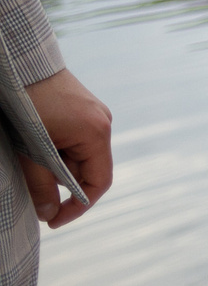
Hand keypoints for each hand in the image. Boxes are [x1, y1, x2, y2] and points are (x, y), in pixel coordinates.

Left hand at [21, 66, 109, 227]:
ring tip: (32, 164)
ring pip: (82, 156)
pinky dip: (60, 153)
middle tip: (36, 195)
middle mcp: (103, 124)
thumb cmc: (29, 105)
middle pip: (91, 169)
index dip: (78, 206)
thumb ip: (40, 185)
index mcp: (96, 134)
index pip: (99, 181)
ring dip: (59, 168)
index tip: (54, 220)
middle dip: (63, 187)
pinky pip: (78, 141)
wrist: (25, 65)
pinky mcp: (85, 110)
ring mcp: (96, 116)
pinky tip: (39, 148)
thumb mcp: (30, 151)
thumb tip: (48, 214)